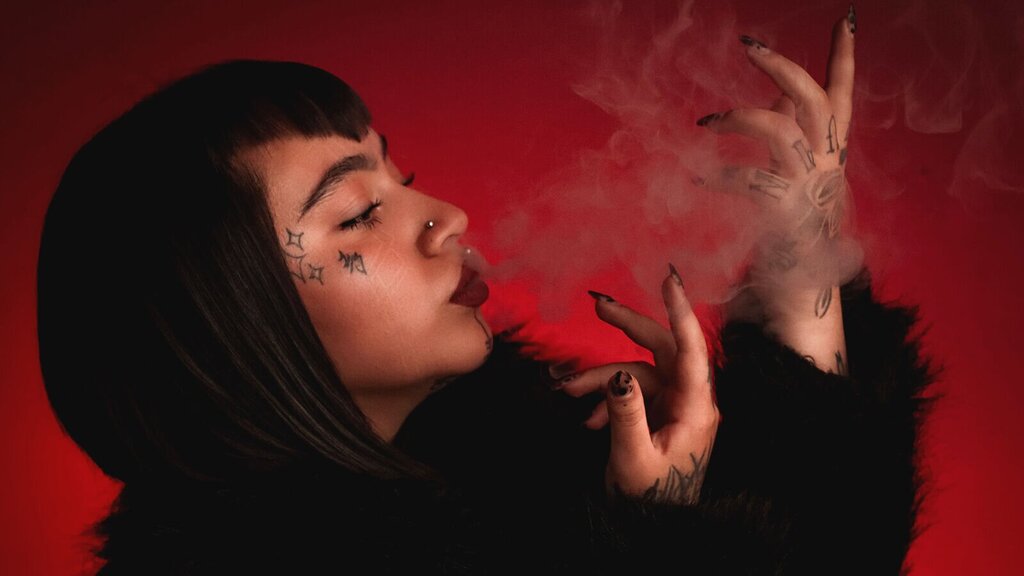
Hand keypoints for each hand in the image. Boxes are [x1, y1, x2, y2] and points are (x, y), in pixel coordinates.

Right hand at [559, 266, 718, 504]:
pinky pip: (629, 391)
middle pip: (660, 350)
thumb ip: (625, 413)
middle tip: (598, 306)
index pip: (691, 352)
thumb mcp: (633, 457)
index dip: (680, 313)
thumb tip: (617, 375)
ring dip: (599, 378)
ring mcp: (673, 406)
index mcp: (695, 410)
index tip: (669, 281)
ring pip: (635, 371)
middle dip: (627, 328)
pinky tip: (589, 421)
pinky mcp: (657, 413)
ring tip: (567, 391)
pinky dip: (605, 399)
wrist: (652, 525)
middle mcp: (689, 401)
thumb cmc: (651, 498)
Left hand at [698, 12, 855, 286]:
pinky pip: (752, 181)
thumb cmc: (794, 242)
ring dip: (740, 117)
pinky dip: (720, 176)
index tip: (846, 19)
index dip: (845, 58)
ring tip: (706, 123)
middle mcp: (827, 168)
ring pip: (782, 130)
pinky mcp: (788, 217)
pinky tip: (696, 180)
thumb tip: (779, 97)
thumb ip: (791, 137)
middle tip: (749, 45)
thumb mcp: (797, 181)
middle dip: (782, 67)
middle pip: (814, 100)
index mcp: (832, 157)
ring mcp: (810, 191)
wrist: (804, 300)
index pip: (842, 98)